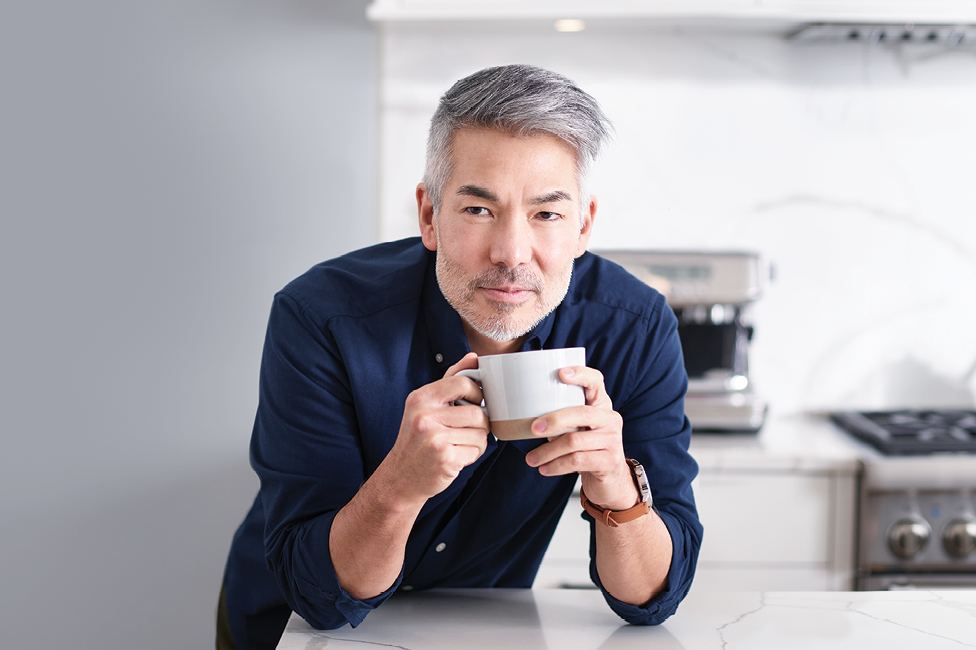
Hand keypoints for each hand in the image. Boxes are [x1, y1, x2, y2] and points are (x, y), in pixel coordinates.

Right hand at [382, 352, 490, 506]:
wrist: (400, 477)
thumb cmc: (417, 439)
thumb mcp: (426, 406)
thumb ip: (450, 381)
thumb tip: (474, 357)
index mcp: (421, 398)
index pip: (462, 382)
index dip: (477, 392)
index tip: (475, 402)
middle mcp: (425, 417)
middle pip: (478, 412)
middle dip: (480, 423)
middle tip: (466, 430)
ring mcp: (435, 439)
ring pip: (481, 433)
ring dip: (477, 441)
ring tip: (458, 444)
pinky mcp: (445, 459)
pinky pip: (477, 451)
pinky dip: (472, 455)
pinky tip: (456, 457)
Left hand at [523, 366, 637, 510]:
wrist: (610, 479)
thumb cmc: (586, 448)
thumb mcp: (577, 428)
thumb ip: (561, 418)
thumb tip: (527, 418)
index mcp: (601, 404)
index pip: (596, 381)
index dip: (580, 374)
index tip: (560, 373)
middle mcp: (610, 419)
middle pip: (582, 413)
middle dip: (555, 420)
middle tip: (533, 428)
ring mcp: (612, 440)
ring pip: (575, 441)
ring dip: (548, 451)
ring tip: (531, 459)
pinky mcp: (609, 461)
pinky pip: (578, 461)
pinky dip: (557, 466)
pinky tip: (545, 469)